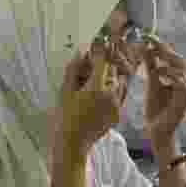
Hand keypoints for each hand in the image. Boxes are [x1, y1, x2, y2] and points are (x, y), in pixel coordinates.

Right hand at [56, 41, 126, 156]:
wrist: (72, 144)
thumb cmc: (64, 117)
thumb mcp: (65, 91)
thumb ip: (74, 69)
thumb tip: (81, 53)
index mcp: (97, 88)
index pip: (102, 61)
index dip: (99, 50)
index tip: (97, 42)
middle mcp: (111, 96)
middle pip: (113, 70)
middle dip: (104, 63)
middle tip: (94, 61)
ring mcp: (117, 106)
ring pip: (120, 81)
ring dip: (110, 76)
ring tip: (96, 76)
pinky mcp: (118, 114)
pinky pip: (120, 95)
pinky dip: (113, 89)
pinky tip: (101, 90)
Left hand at [142, 40, 185, 145]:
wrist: (156, 130)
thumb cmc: (155, 109)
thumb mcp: (151, 83)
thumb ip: (151, 67)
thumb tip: (147, 48)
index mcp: (178, 79)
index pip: (175, 59)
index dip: (165, 49)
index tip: (152, 39)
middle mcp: (185, 84)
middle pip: (182, 62)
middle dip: (168, 52)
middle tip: (154, 45)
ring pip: (183, 70)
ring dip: (168, 63)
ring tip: (155, 61)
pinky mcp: (185, 101)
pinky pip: (181, 84)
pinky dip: (170, 76)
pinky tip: (158, 74)